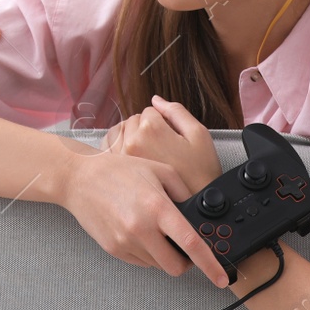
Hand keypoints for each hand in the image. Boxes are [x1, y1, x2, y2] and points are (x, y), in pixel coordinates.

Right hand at [57, 149, 231, 287]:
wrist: (78, 179)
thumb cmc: (117, 171)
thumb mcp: (159, 170)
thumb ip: (184, 192)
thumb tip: (198, 216)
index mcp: (157, 207)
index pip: (191, 244)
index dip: (210, 264)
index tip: (222, 277)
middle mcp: (141, 229)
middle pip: (176, 267)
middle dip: (186, 262)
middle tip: (183, 247)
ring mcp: (125, 242)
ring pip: (158, 266)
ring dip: (163, 255)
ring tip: (153, 230)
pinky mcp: (114, 250)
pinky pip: (141, 262)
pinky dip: (147, 253)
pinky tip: (138, 232)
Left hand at [103, 97, 222, 199]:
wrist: (194, 209)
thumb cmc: (200, 173)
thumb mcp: (198, 135)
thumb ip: (176, 112)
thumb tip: (156, 100)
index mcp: (151, 129)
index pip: (150, 111)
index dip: (162, 121)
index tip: (169, 135)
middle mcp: (132, 141)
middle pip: (133, 120)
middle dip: (145, 128)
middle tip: (161, 146)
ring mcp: (122, 156)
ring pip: (119, 132)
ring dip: (130, 136)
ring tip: (147, 152)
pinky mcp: (117, 171)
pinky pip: (109, 148)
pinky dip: (118, 148)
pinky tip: (132, 158)